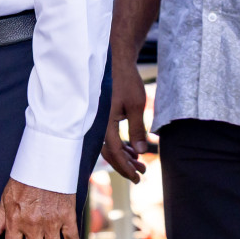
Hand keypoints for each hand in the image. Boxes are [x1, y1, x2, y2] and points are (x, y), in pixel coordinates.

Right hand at [102, 56, 149, 181]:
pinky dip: (121, 145)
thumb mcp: (136, 105)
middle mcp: (99, 123)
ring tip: (140, 163)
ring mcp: (100, 119)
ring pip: (109, 145)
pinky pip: (110, 136)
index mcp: (104, 122)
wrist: (116, 61)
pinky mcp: (104, 115)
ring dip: (124, 156)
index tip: (137, 177)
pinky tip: (133, 150)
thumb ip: (137, 130)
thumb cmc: (125, 81)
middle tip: (141, 174)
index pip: (114, 152)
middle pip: (109, 152)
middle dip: (125, 165)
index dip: (125, 167)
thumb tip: (140, 152)